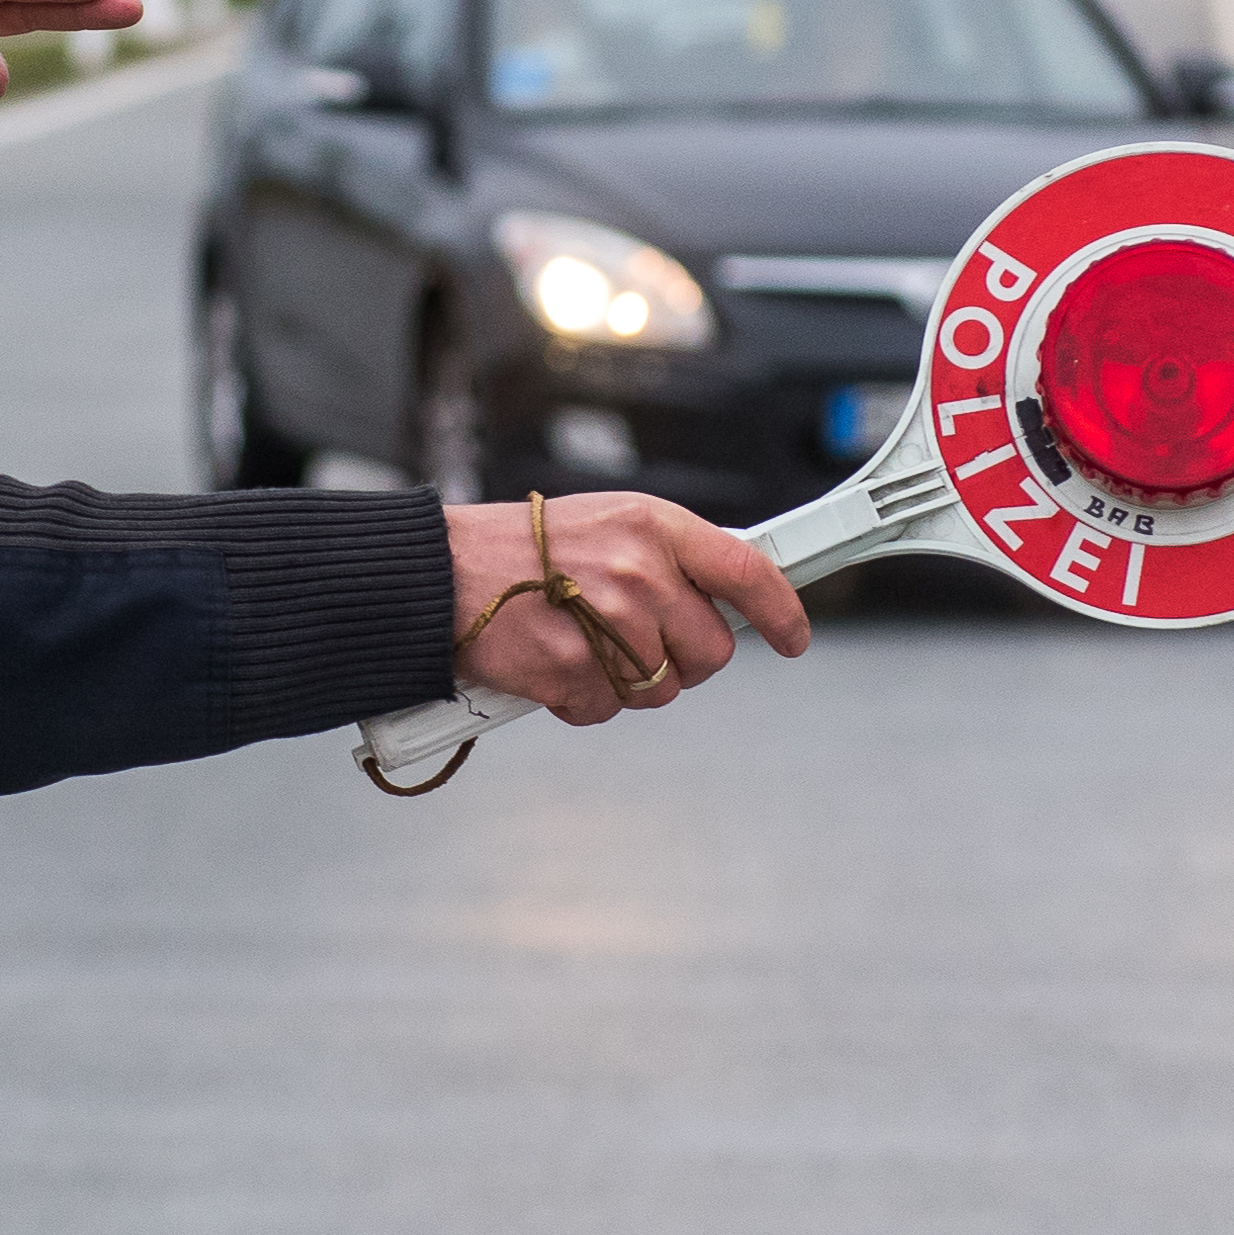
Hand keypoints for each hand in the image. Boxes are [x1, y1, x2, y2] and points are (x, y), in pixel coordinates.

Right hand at [445, 493, 811, 725]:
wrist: (439, 572)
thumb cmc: (521, 550)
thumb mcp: (606, 525)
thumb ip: (667, 558)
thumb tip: (725, 602)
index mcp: (653, 525)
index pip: (746, 570)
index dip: (781, 611)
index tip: (794, 638)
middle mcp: (638, 570)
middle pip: (710, 651)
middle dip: (682, 660)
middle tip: (635, 642)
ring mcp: (606, 621)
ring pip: (661, 689)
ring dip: (627, 684)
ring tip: (581, 644)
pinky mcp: (571, 667)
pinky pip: (607, 709)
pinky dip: (581, 700)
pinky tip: (552, 665)